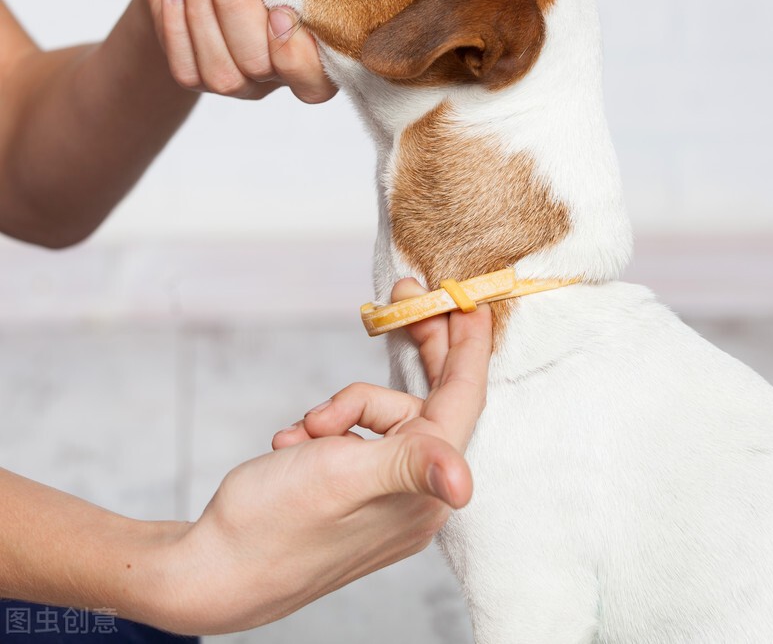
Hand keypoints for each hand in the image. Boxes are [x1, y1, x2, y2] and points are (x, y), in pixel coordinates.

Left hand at [142, 0, 337, 103]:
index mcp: (316, 50)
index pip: (316, 82)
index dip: (297, 55)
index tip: (280, 8)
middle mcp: (280, 76)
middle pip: (260, 65)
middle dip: (237, 7)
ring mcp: (240, 83)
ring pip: (222, 70)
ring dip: (203, 11)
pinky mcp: (197, 77)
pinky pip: (185, 65)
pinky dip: (177, 22)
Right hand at [150, 279, 492, 634]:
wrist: (208, 571)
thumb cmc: (271, 525)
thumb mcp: (342, 478)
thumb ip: (407, 464)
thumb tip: (464, 486)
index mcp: (424, 490)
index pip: (463, 400)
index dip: (468, 346)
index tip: (470, 297)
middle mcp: (414, 494)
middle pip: (429, 400)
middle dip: (416, 347)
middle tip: (405, 294)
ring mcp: (386, 495)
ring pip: (380, 415)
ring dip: (340, 409)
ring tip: (303, 431)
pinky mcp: (356, 492)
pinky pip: (354, 437)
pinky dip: (323, 430)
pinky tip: (290, 447)